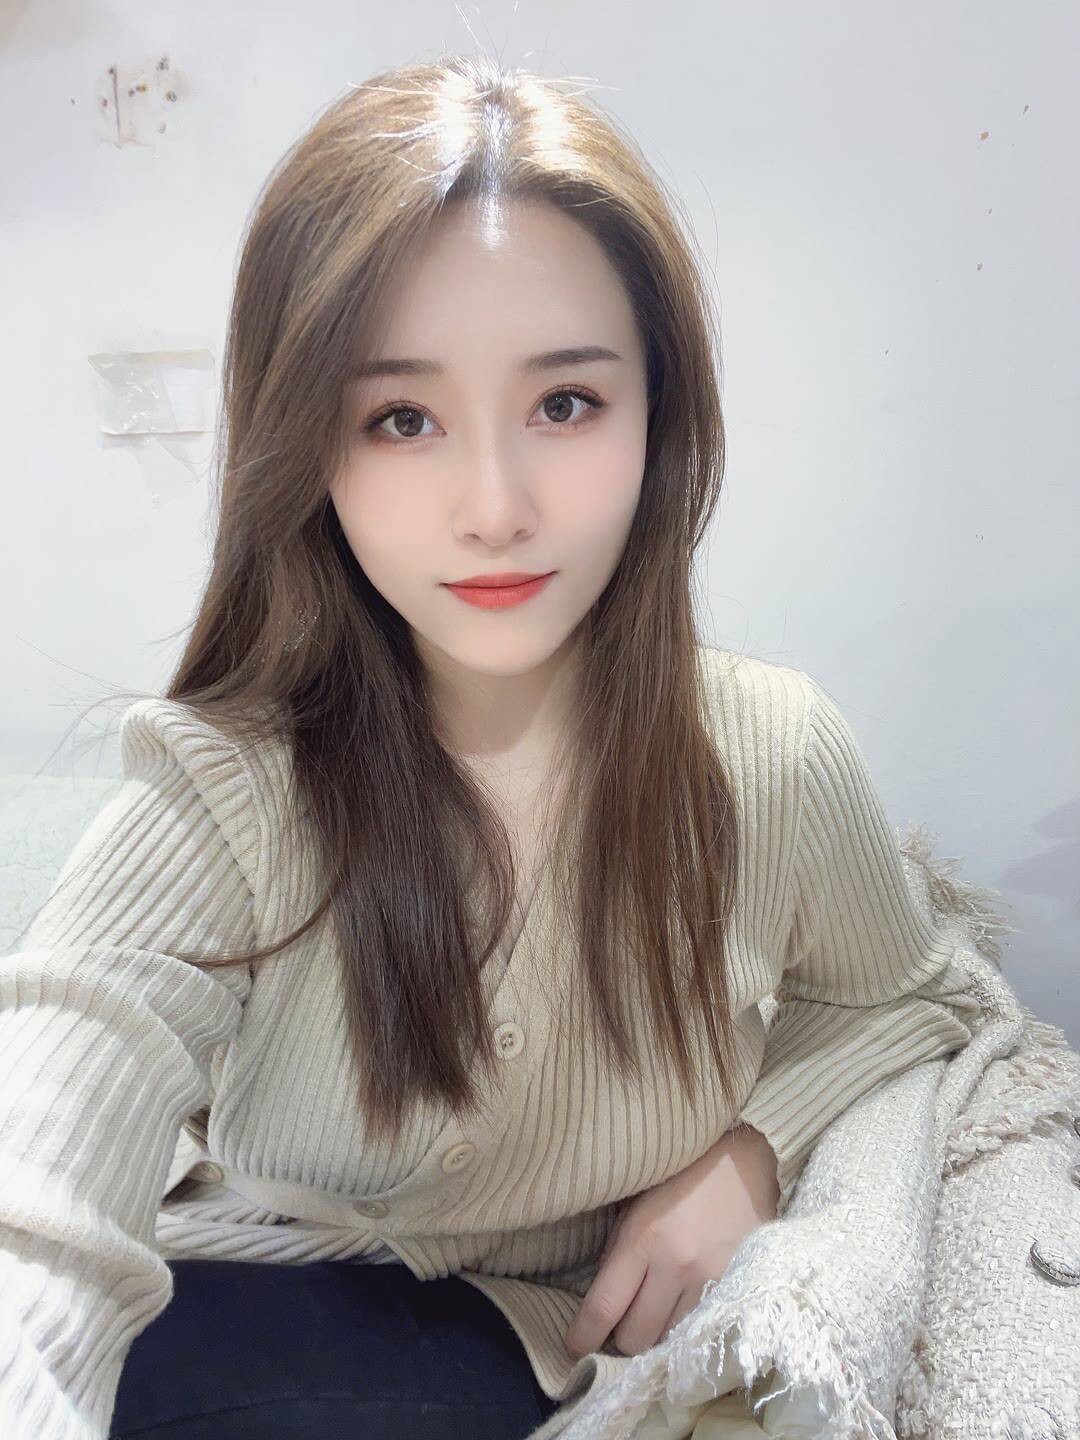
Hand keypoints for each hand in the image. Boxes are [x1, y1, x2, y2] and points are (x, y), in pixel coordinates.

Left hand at [563, 1124, 779, 1360]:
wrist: (745, 1160)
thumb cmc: (682, 1175)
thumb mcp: (636, 1203)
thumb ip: (619, 1251)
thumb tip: (600, 1303)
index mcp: (643, 1237)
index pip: (604, 1307)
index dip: (583, 1336)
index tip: (574, 1347)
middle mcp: (676, 1265)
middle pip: (635, 1337)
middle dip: (621, 1337)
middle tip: (621, 1322)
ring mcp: (711, 1280)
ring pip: (669, 1340)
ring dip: (657, 1333)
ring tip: (655, 1311)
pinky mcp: (738, 1286)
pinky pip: (702, 1329)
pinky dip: (687, 1327)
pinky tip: (682, 1308)